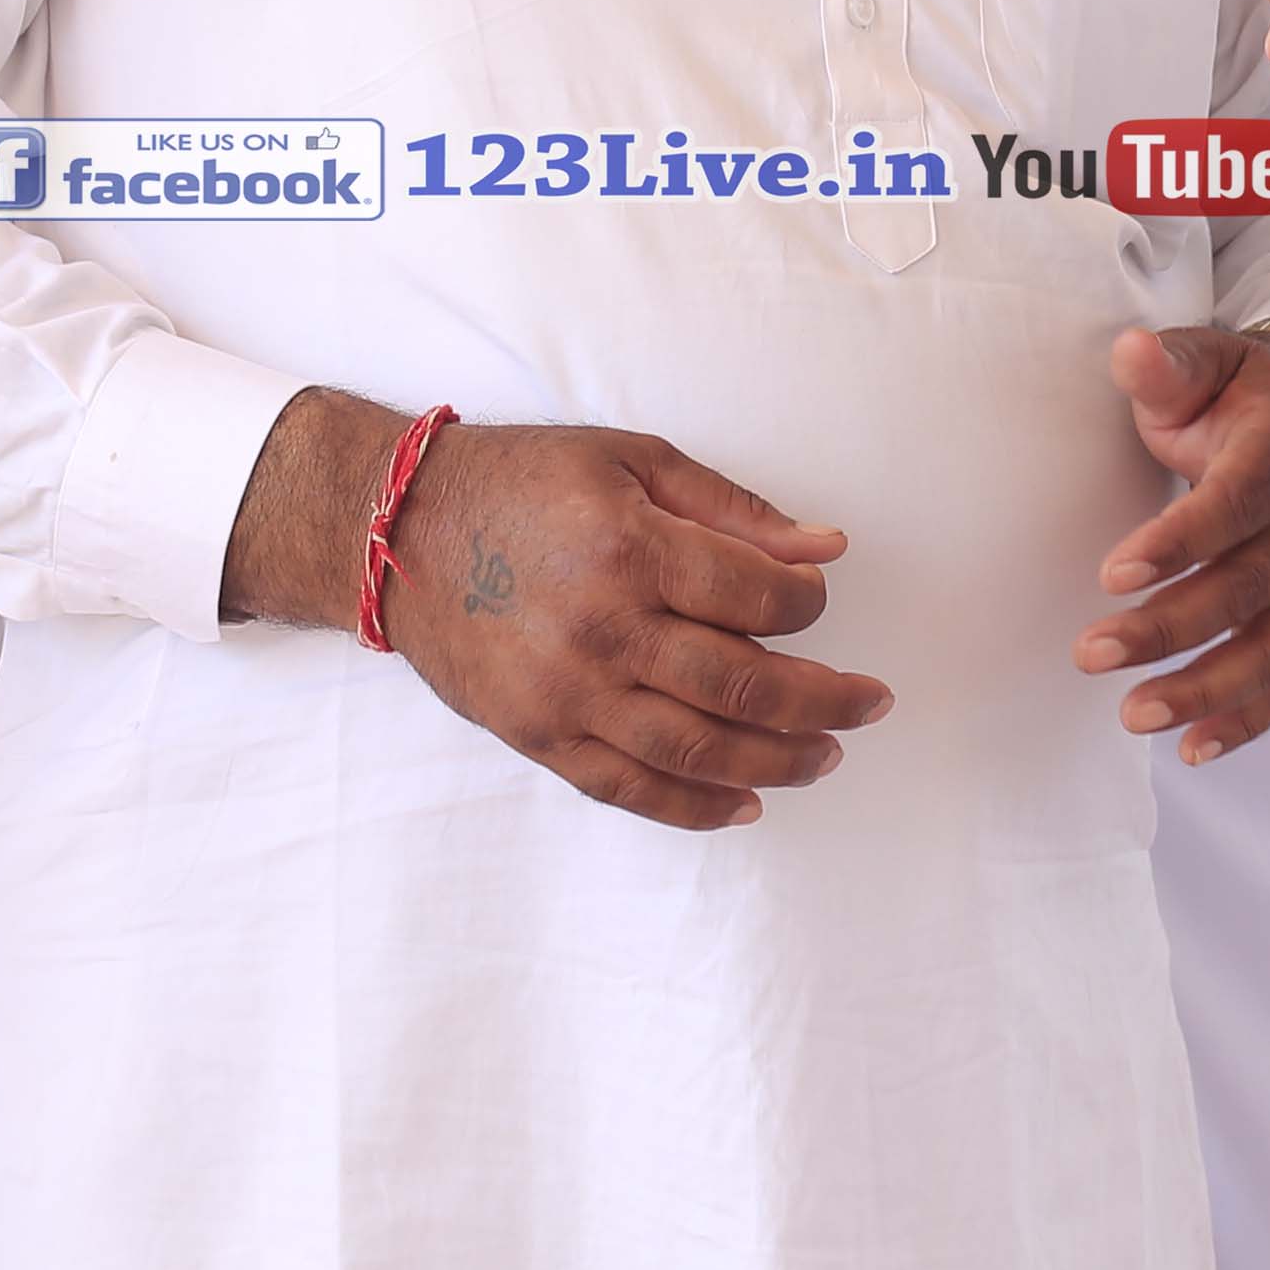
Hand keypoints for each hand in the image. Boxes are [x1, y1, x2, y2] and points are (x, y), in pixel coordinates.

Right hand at [226, 393, 893, 831]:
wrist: (398, 533)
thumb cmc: (522, 484)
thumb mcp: (629, 461)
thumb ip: (731, 509)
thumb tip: (825, 548)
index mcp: (629, 547)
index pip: (756, 596)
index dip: (807, 606)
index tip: (817, 603)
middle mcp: (603, 629)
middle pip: (744, 686)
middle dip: (825, 699)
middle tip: (871, 702)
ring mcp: (568, 694)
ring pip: (698, 752)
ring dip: (779, 761)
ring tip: (826, 754)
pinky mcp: (538, 736)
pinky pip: (630, 790)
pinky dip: (697, 808)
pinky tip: (747, 804)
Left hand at [1083, 326, 1269, 763]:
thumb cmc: (1237, 400)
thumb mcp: (1205, 362)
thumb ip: (1166, 364)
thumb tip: (1128, 351)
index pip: (1239, 501)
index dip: (1180, 540)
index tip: (1111, 573)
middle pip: (1251, 588)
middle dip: (1170, 627)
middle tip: (1089, 654)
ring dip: (1207, 689)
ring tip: (1133, 715)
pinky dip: (1250, 721)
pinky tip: (1194, 749)